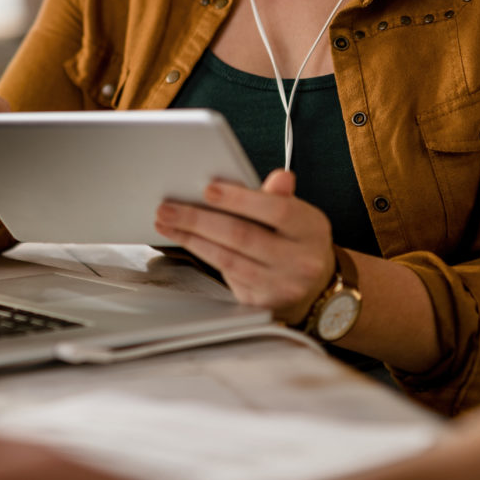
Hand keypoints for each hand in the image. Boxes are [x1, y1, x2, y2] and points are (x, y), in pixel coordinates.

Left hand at [153, 169, 335, 324]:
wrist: (314, 285)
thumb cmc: (295, 238)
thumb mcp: (297, 213)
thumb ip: (280, 196)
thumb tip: (280, 177)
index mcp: (311, 230)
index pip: (277, 211)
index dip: (240, 200)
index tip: (207, 189)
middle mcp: (301, 261)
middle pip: (243, 236)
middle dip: (199, 220)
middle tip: (168, 207)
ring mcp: (281, 286)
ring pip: (228, 259)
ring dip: (191, 239)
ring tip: (165, 222)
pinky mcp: (261, 302)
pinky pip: (226, 276)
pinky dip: (201, 254)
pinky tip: (184, 240)